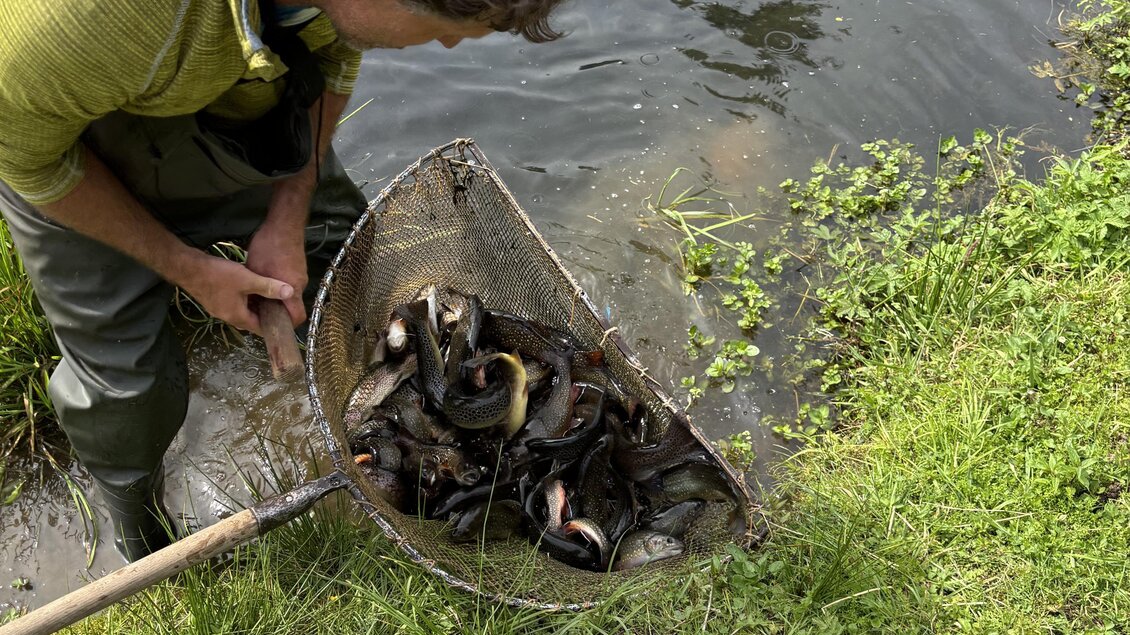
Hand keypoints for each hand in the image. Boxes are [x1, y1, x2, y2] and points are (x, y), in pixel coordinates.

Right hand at [178, 254, 295, 335]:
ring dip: (255, 305)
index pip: (260, 329)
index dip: (274, 325)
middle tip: (281, 305)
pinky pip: (234, 304)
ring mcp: (219, 310)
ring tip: (270, 296)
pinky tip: (251, 288)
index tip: (286, 319)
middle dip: (266, 314)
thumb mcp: (247, 280)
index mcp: (238, 317)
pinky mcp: (214, 301)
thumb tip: (290, 293)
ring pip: (243, 311)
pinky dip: (244, 300)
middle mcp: (228, 317)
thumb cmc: (218, 275)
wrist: (188, 268)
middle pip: (252, 320)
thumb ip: (269, 287)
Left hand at [245, 213, 307, 327]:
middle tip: (258, 310)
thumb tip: (253, 305)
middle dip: (276, 310)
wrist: (284, 224)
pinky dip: (278, 285)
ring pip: (288, 293)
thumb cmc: (268, 248)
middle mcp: (299, 285)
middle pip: (291, 305)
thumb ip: (257, 291)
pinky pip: (289, 282)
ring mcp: (300, 275)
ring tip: (257, 293)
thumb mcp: (255, 272)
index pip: (297, 317)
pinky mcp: (298, 266)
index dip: (287, 326)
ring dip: (275, 296)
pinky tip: (264, 278)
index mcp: (292, 290)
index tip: (272, 327)